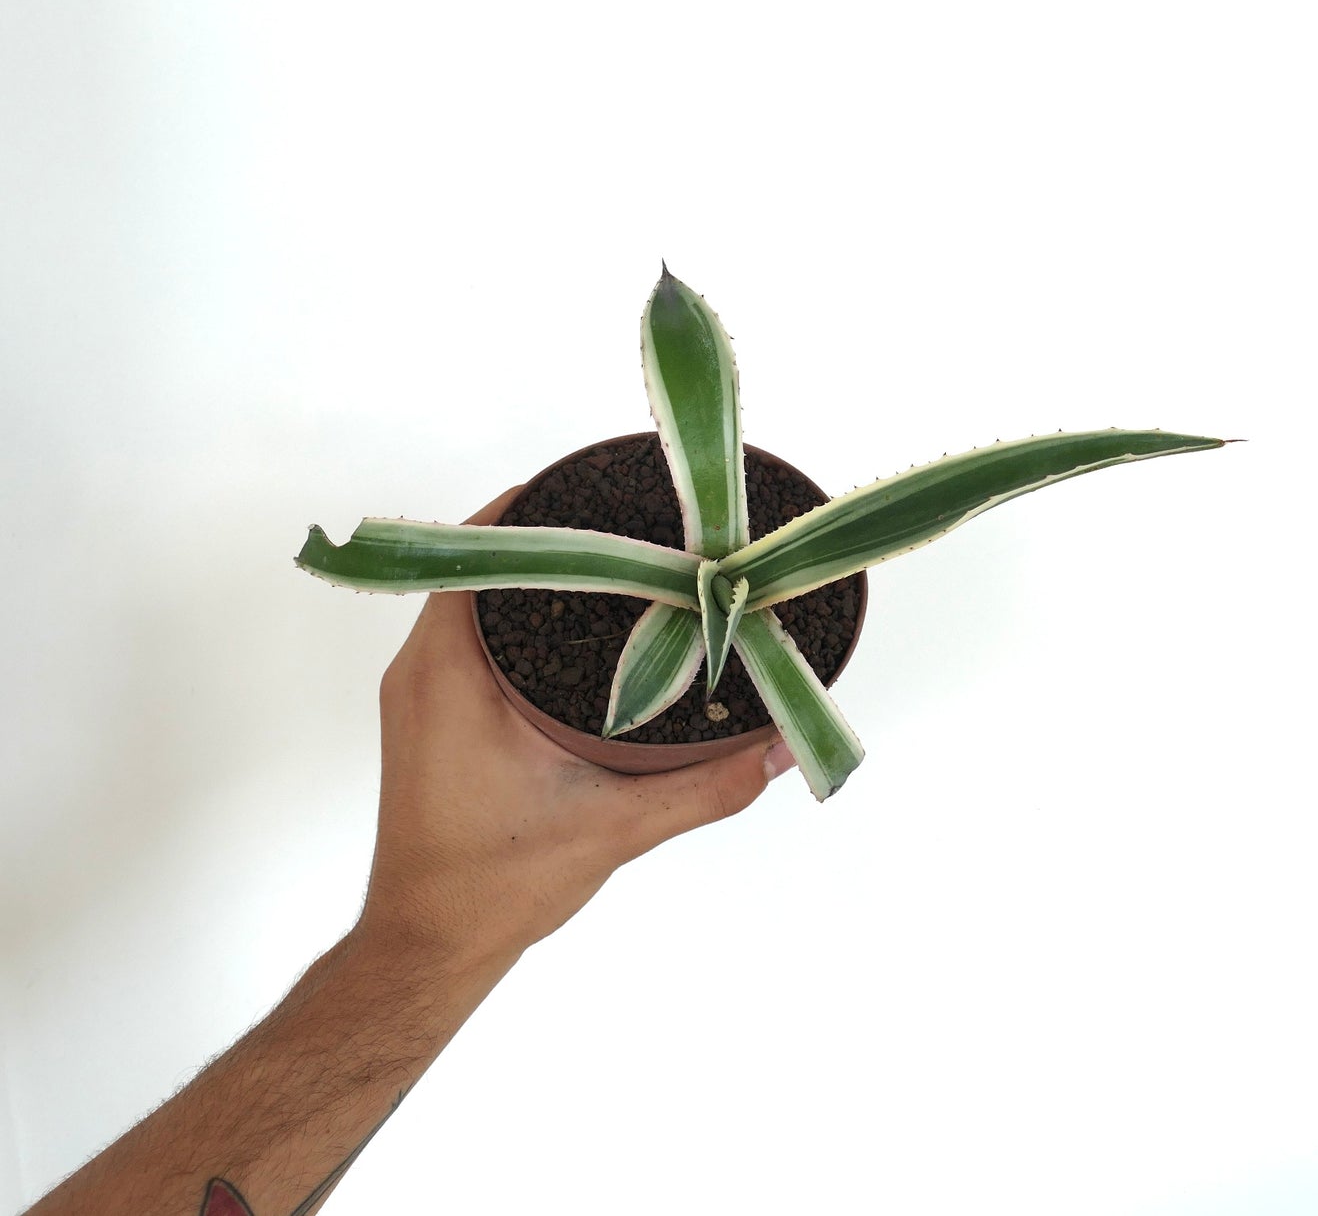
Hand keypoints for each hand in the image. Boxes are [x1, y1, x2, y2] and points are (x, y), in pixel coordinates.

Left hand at [357, 487, 793, 995]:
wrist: (428, 946)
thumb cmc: (494, 888)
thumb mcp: (613, 829)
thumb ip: (705, 788)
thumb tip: (780, 748)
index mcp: (447, 672)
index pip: (482, 550)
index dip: (537, 509)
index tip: (597, 488)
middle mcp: (421, 668)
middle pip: (482, 563)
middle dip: (551, 536)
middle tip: (628, 524)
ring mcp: (420, 691)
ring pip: (473, 599)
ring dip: (534, 577)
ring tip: (614, 564)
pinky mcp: (431, 715)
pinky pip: (467, 633)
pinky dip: (516, 615)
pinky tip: (576, 629)